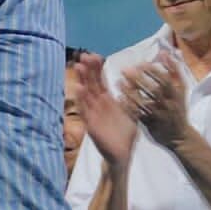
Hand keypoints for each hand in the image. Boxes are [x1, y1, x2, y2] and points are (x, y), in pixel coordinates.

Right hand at [68, 53, 136, 168]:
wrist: (123, 154)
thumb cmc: (126, 133)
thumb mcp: (132, 111)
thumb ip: (131, 95)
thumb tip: (130, 77)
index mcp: (108, 100)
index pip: (100, 81)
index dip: (97, 68)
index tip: (94, 55)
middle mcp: (98, 105)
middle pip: (91, 84)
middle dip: (87, 70)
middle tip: (83, 55)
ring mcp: (93, 114)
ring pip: (86, 95)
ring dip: (82, 81)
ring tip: (79, 67)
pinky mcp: (91, 125)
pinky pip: (85, 111)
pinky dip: (81, 100)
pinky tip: (79, 89)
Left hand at [119, 55, 190, 148]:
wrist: (180, 136)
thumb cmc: (178, 107)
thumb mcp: (181, 89)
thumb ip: (173, 70)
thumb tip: (163, 52)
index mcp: (176, 95)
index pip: (165, 81)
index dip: (153, 71)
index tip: (141, 64)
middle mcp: (168, 105)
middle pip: (153, 91)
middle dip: (139, 79)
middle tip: (125, 70)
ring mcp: (159, 116)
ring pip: (144, 103)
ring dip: (130, 92)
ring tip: (119, 83)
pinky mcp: (150, 125)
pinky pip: (138, 115)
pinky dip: (129, 107)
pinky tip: (120, 98)